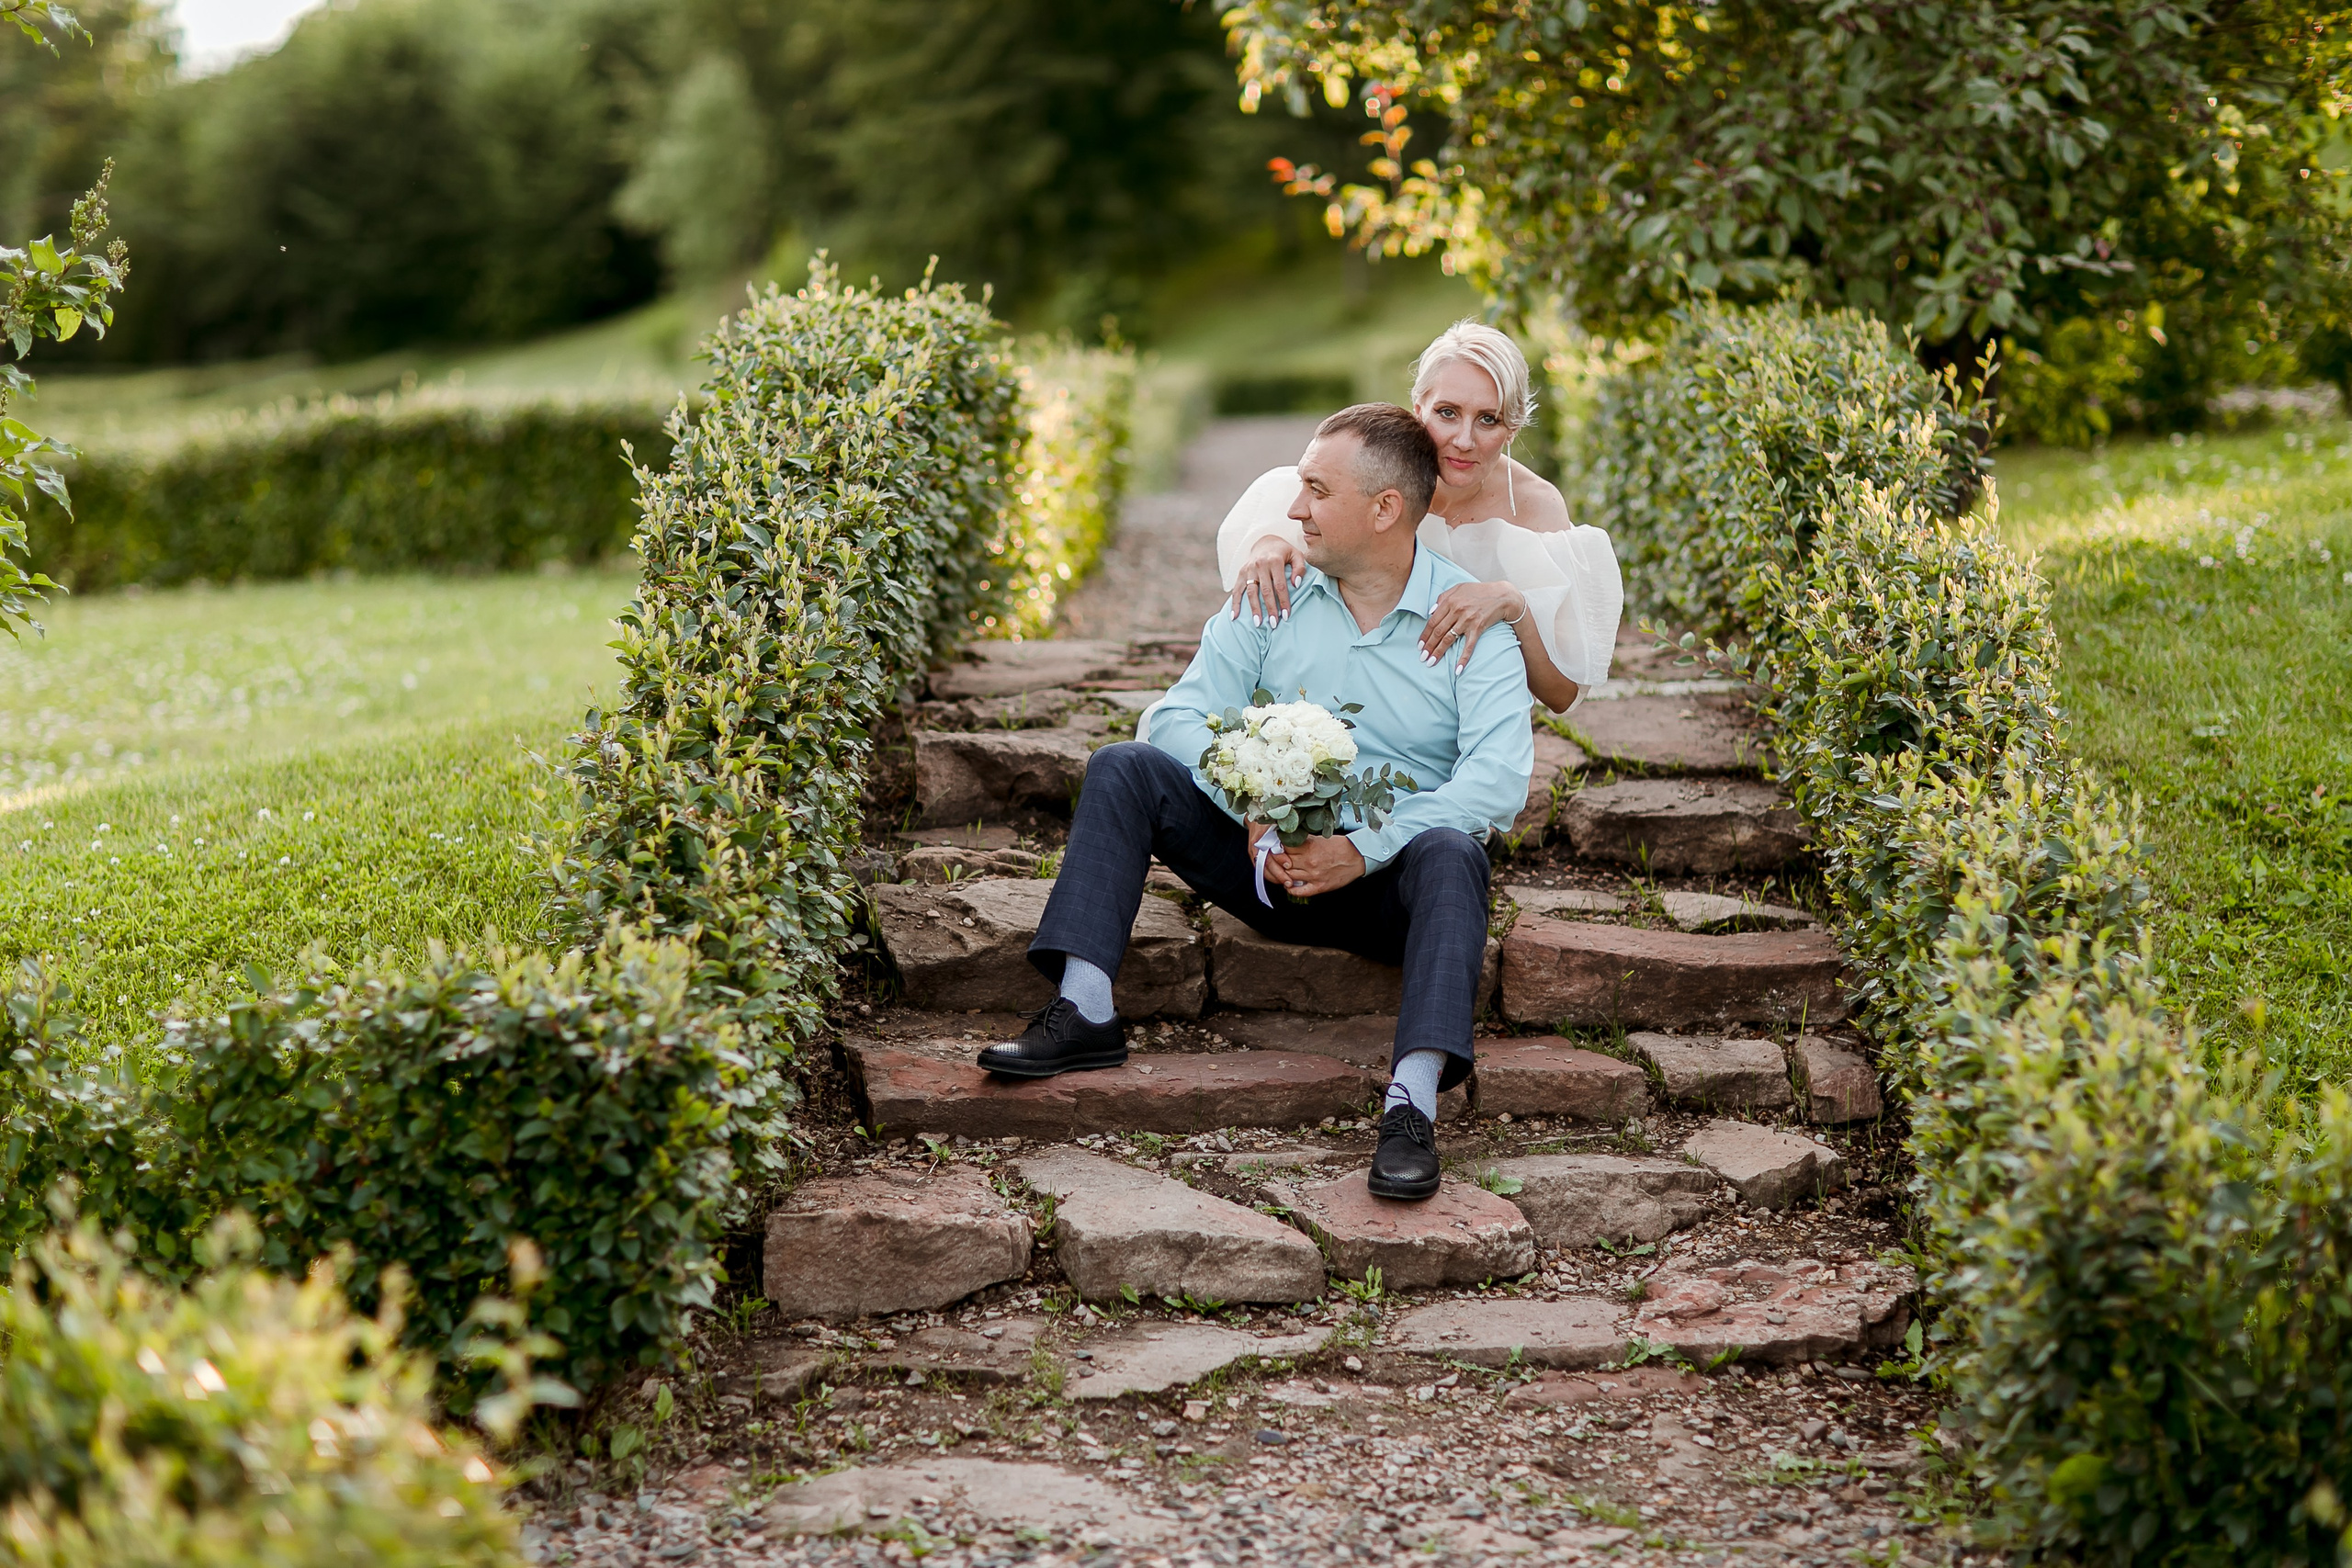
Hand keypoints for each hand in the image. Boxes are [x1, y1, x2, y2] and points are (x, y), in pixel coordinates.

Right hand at [1227, 535, 1308, 625]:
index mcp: (1274, 560)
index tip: (1286, 615)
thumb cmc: (1284, 552)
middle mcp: (1260, 564)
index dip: (1283, 601)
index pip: (1280, 585)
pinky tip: (1234, 617)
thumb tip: (1296, 584)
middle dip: (1270, 608)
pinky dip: (1235, 604)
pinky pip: (1236, 590)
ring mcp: (1248, 569)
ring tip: (1258, 623)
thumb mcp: (1296, 555)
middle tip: (1274, 624)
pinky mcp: (1241, 573)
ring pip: (1251, 592)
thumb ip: (1299, 568)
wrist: (1265, 542)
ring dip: (1254, 609)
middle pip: (1265, 591)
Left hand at [1246, 822, 1365, 897]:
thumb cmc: (1340, 847)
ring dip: (1283, 874)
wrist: (1356, 858)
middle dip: (1278, 861)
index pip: (1284, 848)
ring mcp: (1313, 876)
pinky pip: (1298, 891)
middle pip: (1283, 862)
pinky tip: (1289, 885)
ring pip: (1288, 877)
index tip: (1276, 847)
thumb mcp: (1320, 839)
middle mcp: (1309, 862)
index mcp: (1309, 848)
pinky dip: (1290, 889)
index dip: (1278, 847)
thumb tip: (1289, 839)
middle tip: (1276, 860)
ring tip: (1282, 871)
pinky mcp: (1318, 887)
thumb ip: (1304, 841)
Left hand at [1419, 581, 1526, 672]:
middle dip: (1429, 646)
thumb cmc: (1479, 591)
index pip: (1433, 621)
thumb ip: (1443, 598)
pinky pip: (1468, 646)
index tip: (1419, 645)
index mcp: (1450, 602)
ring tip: (1430, 662)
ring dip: (1439, 652)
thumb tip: (1431, 612)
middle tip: (1422, 657)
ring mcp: (1467, 620)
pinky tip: (1457, 670)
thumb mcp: (1458, 588)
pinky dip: (1463, 659)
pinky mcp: (1478, 628)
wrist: (1501, 596)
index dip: (1425, 635)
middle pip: (1438, 632)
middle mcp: (1457, 611)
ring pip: (1449, 639)